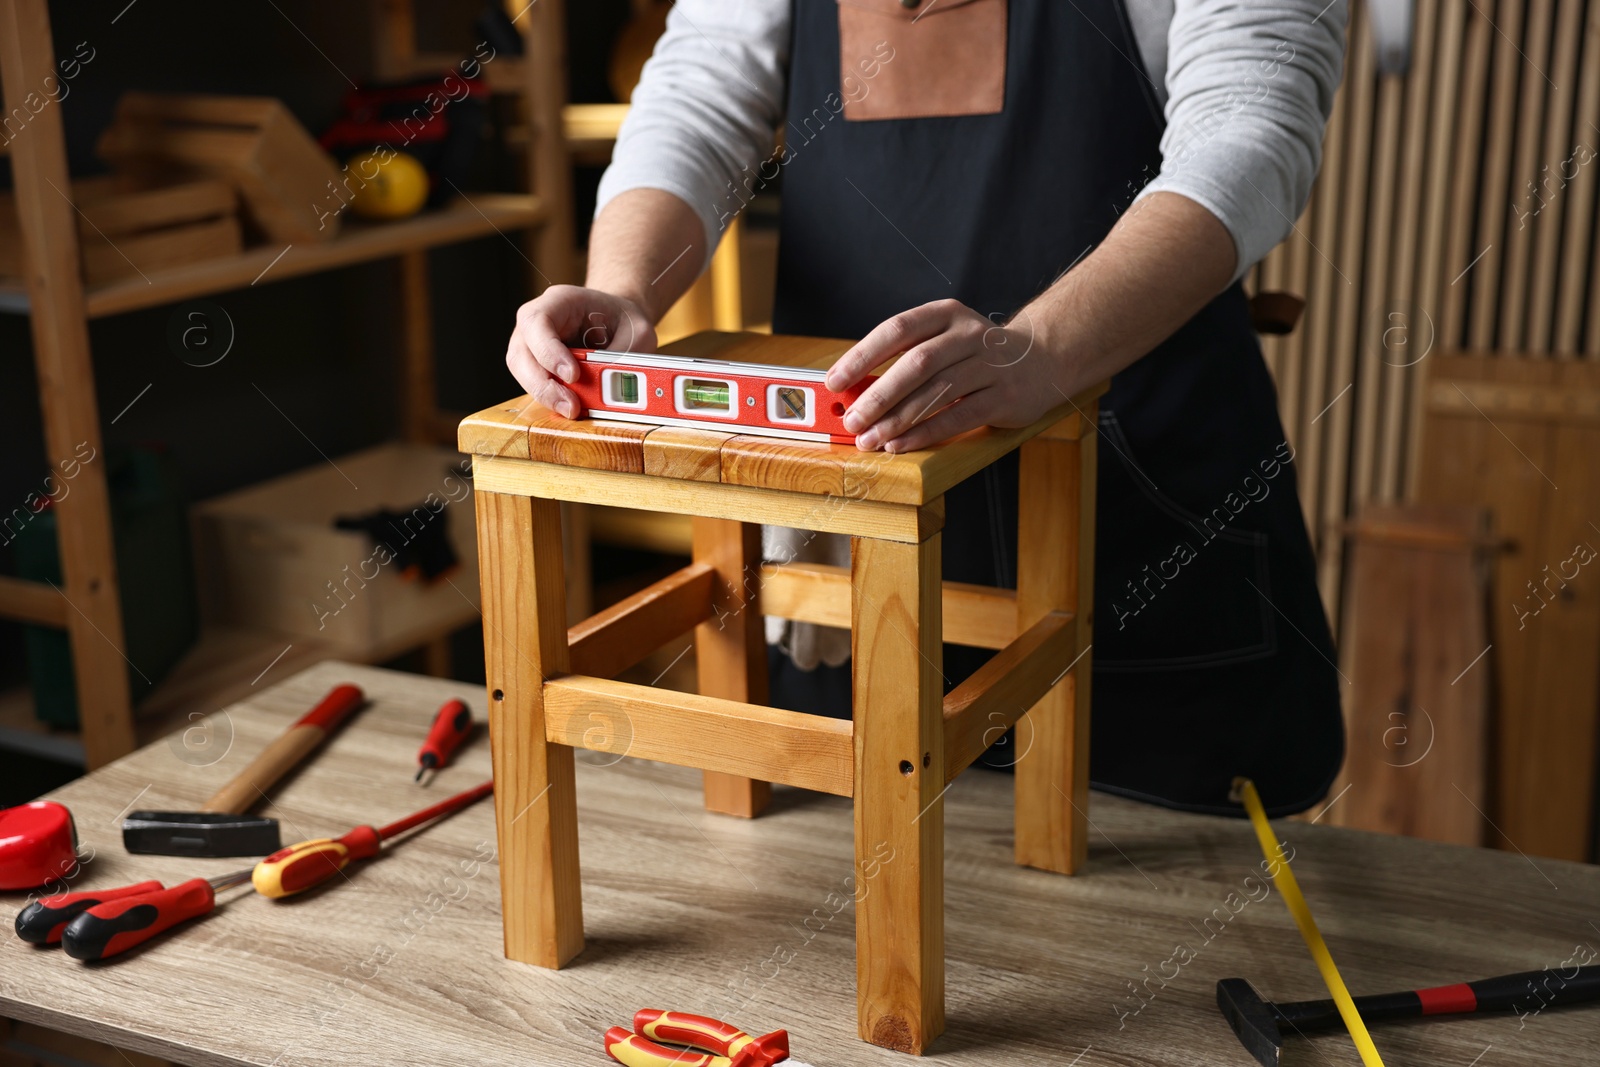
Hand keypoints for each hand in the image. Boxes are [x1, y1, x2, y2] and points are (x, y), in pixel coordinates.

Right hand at [505, 285, 655, 417]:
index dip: (549, 351)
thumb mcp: (637, 330)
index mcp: (559, 301)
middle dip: (543, 385)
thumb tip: (614, 384)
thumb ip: (627, 355)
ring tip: (572, 409)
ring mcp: (531, 343)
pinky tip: (569, 405)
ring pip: (523, 372)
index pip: (538, 322)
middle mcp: (537, 321)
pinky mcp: (535, 365)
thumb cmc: (622, 320)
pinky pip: (533, 384)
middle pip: (521, 353)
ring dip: (545, 395)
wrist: (616, 320)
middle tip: (570, 405)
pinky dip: (550, 398)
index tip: (573, 375)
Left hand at [824, 299, 1052, 451]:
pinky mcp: (1004, 397)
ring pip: (936, 392)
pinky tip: (900, 444)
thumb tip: (856, 391)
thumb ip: (906, 359)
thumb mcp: (945, 341)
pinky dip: (924, 433)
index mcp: (946, 314)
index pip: (898, 329)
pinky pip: (958, 417)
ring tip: (870, 438)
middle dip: (878, 394)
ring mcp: (990, 365)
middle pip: (916, 363)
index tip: (836, 380)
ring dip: (897, 419)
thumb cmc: (978, 354)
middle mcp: (969, 335)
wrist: (1044, 359)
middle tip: (851, 419)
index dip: (863, 355)